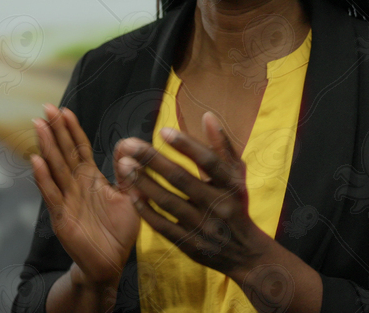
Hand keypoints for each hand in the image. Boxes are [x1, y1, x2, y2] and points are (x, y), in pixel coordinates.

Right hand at [30, 103, 139, 288]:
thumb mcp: (130, 197)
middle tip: (45, 108)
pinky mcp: (62, 217)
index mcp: (91, 178)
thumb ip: (126, 173)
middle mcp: (76, 185)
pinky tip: (36, 160)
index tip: (65, 110)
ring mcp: (66, 200)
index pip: (79, 148)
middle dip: (55, 131)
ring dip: (46, 147)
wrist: (110, 263)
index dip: (72, 130)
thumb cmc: (119, 231)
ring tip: (39, 126)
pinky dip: (43, 177)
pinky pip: (51, 194)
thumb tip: (126, 146)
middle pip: (63, 153)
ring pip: (55, 168)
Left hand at [114, 111, 270, 280]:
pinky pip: (163, 226)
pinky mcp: (189, 244)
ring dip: (144, 182)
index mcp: (231, 185)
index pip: (209, 161)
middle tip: (129, 144)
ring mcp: (202, 227)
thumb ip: (222, 146)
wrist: (244, 253)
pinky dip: (146, 209)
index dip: (186, 145)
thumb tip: (207, 116)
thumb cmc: (236, 205)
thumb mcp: (237, 176)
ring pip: (168, 202)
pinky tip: (131, 193)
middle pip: (181, 179)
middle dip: (153, 160)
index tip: (162, 130)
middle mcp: (217, 205)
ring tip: (124, 164)